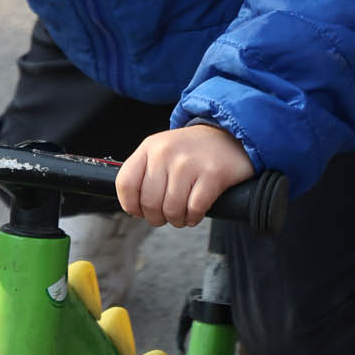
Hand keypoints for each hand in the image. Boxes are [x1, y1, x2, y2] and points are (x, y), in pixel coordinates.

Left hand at [115, 123, 253, 228]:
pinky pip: (194, 209)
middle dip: (156, 218)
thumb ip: (144, 173)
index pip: (126, 183)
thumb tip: (133, 208)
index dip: (130, 205)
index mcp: (150, 147)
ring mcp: (189, 163)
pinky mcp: (213, 174)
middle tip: (165, 217)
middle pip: (149, 202)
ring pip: (171, 209)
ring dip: (176, 220)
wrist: (229, 134)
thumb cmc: (191, 150)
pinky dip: (193, 218)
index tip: (139, 212)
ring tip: (181, 216)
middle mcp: (166, 153)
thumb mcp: (161, 150)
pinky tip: (195, 214)